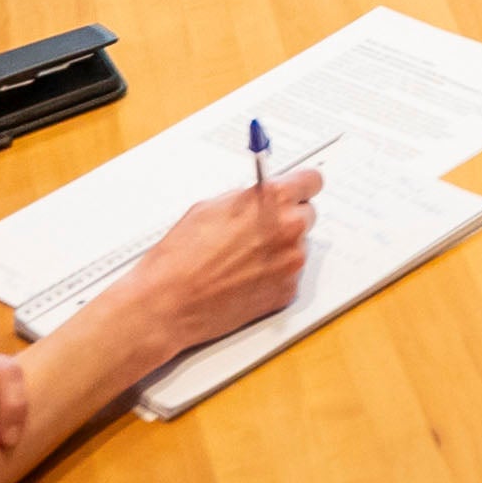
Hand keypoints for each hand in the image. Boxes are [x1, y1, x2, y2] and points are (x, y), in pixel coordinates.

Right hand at [110, 172, 320, 361]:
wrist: (169, 302)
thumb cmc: (181, 256)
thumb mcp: (211, 207)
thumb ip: (248, 198)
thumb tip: (262, 198)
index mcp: (273, 200)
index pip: (312, 180)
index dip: (301, 186)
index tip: (297, 190)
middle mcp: (289, 229)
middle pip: (307, 214)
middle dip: (287, 219)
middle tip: (260, 229)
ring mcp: (292, 263)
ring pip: (299, 246)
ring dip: (281, 249)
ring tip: (244, 259)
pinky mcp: (288, 291)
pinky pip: (291, 274)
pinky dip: (275, 275)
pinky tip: (246, 277)